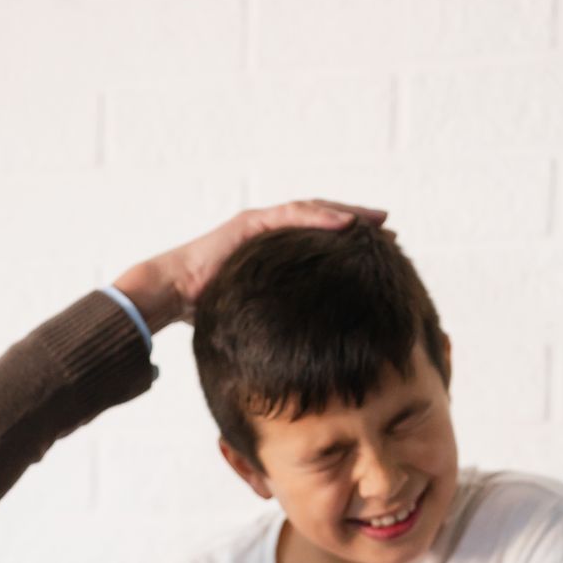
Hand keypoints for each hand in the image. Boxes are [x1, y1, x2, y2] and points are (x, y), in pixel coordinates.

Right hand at [112, 198, 386, 333]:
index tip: (379, 250)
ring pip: (312, 211)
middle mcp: (269, 232)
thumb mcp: (256, 313)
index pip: (317, 241)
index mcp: (273, 251)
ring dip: (347, 214)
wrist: (172, 293)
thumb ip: (278, 317)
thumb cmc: (207, 310)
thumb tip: (305, 351)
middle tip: (389, 229)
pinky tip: (347, 223)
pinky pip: (292, 216)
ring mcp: (260, 224)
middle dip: (357, 222)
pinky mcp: (251, 224)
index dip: (347, 243)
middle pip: (321, 220)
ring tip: (378, 220)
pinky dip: (321, 218)